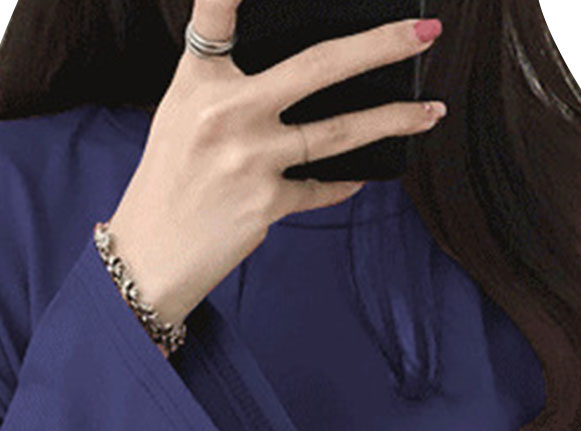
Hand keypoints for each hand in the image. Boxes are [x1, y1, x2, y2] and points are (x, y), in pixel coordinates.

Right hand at [104, 0, 446, 327]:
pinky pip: (322, 186)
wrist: (150, 255)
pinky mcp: (266, 203)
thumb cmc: (171, 178)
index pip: (217, 11)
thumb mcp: (183, 113)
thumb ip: (229, 80)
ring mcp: (250, 159)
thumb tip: (305, 70)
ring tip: (431, 112)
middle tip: (426, 32)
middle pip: (318, 66)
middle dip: (380, 45)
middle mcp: (226, 112)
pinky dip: (343, 182)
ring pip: (341, 131)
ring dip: (394, 119)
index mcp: (199, 80)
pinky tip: (362, 175)